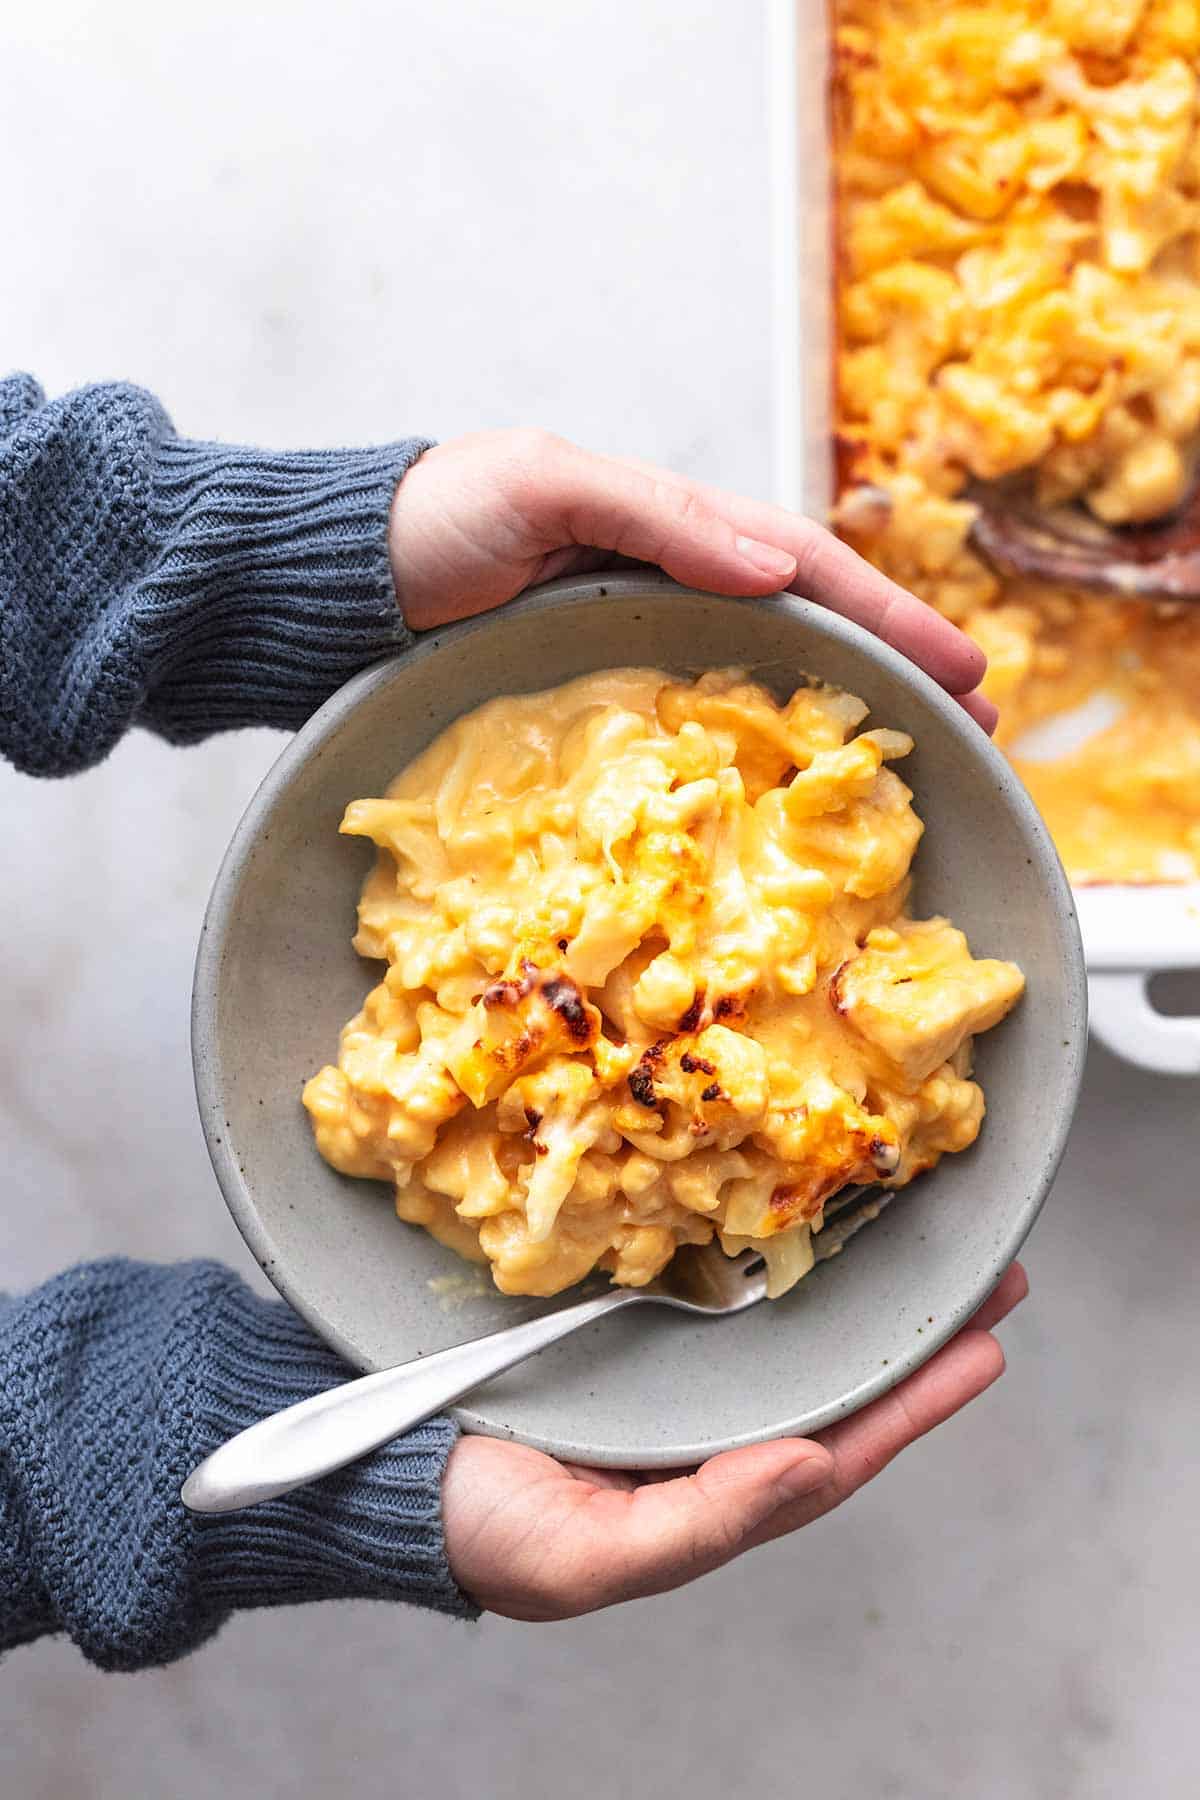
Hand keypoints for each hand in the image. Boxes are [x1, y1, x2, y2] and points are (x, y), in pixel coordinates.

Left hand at [389, 430, 997, 731]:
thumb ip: (659, 517)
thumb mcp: (547, 484)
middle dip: (894, 673)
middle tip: (979, 730)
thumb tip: (781, 571)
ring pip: (760, 687)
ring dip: (840, 724)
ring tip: (915, 769)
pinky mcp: (593, 712)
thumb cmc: (435, 518)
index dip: (890, 618)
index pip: (808, 568)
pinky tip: (788, 798)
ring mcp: (634, 654)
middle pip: (806, 631)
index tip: (967, 670)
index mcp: (670, 527)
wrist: (333, 584)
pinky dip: (753, 760)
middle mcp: (667, 589)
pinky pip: (692, 736)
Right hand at [442, 1262, 1025, 1618]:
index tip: (983, 1349)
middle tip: (991, 1274)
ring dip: (855, 1287)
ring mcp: (667, 1372)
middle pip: (831, 1379)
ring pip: (784, 1330)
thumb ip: (706, 1522)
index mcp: (709, 1492)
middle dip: (911, 1333)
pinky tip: (802, 1217)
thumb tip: (812, 1468)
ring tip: (925, 1237)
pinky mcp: (623, 1320)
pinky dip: (765, 1257)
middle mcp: (704, 1429)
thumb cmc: (481, 1528)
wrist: (381, 1463)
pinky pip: (715, 1291)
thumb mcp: (588, 1557)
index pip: (837, 1450)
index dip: (914, 1404)